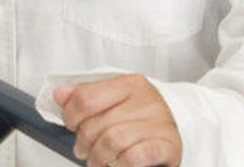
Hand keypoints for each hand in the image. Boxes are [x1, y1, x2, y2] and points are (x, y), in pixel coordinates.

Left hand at [55, 74, 181, 166]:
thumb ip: (85, 95)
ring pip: (113, 142)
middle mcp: (147, 101)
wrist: (184, 124)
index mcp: (130, 84)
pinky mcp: (169, 146)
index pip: (86, 98)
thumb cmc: (142, 114)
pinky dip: (120, 164)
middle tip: (84, 150)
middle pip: (97, 125)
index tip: (71, 124)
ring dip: (99, 158)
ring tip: (98, 161)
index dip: (70, 116)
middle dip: (84, 143)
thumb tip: (59, 94)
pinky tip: (117, 164)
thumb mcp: (114, 97)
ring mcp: (160, 123)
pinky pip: (134, 157)